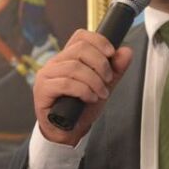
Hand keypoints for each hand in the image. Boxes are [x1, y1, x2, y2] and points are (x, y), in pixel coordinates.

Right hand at [33, 29, 133, 144]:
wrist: (68, 132)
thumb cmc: (80, 108)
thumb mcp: (103, 87)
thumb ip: (115, 70)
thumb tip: (126, 51)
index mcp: (68, 58)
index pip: (81, 36)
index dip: (98, 40)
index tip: (111, 53)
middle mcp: (55, 63)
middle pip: (80, 49)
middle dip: (100, 64)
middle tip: (108, 79)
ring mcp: (46, 75)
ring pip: (74, 67)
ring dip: (94, 81)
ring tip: (100, 93)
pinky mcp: (43, 90)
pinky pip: (66, 83)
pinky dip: (83, 90)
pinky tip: (90, 98)